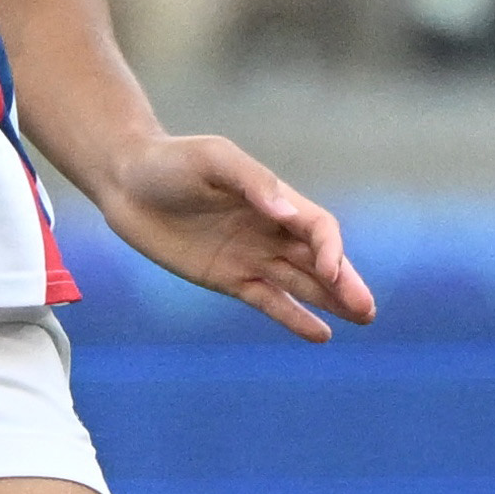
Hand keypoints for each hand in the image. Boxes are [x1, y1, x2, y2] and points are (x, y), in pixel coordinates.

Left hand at [97, 132, 373, 341]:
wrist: (126, 181)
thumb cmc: (171, 161)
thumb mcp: (213, 159)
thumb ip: (252, 182)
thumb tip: (286, 213)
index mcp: (276, 199)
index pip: (318, 229)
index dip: (330, 250)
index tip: (330, 271)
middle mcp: (271, 230)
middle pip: (318, 261)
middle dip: (344, 284)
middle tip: (368, 310)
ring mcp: (251, 256)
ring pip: (300, 284)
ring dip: (331, 302)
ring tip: (362, 319)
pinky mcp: (228, 277)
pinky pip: (268, 300)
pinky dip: (293, 317)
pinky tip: (320, 334)